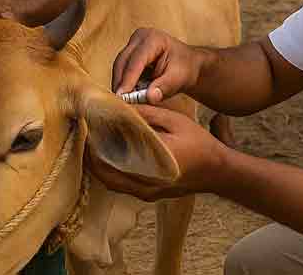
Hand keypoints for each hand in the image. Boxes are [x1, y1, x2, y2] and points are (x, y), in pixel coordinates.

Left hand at [88, 105, 226, 200]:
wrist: (217, 171)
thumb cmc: (199, 143)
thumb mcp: (175, 121)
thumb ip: (147, 114)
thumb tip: (120, 106)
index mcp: (152, 163)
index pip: (112, 157)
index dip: (95, 144)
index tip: (88, 128)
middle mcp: (146, 183)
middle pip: (105, 175)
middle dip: (91, 157)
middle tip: (85, 138)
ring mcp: (146, 192)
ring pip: (111, 183)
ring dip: (99, 166)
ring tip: (94, 146)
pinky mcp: (148, 195)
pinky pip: (122, 186)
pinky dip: (111, 172)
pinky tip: (111, 156)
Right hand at [112, 28, 201, 103]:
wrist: (187, 65)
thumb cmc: (184, 69)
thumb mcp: (178, 79)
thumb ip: (164, 87)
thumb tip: (149, 97)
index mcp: (153, 39)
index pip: (136, 61)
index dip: (128, 79)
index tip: (122, 97)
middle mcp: (139, 38)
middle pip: (122, 62)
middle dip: (120, 83)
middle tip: (120, 103)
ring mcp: (132, 45)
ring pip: (119, 66)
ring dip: (120, 84)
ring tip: (124, 102)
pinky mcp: (129, 54)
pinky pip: (121, 70)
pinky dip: (123, 83)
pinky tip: (127, 96)